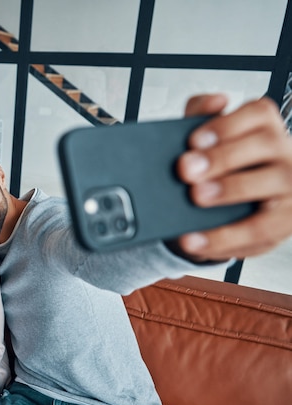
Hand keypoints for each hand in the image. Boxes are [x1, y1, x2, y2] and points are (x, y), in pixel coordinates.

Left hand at [175, 94, 291, 259]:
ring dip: (231, 190)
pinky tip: (193, 239)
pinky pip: (258, 230)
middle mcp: (286, 154)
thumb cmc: (217, 168)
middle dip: (223, 156)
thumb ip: (201, 115)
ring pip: (272, 184)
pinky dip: (223, 237)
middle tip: (186, 169)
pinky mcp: (284, 224)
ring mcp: (291, 189)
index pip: (259, 114)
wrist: (223, 210)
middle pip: (265, 146)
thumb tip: (214, 101)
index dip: (227, 123)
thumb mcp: (205, 141)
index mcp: (265, 129)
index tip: (193, 138)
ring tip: (195, 197)